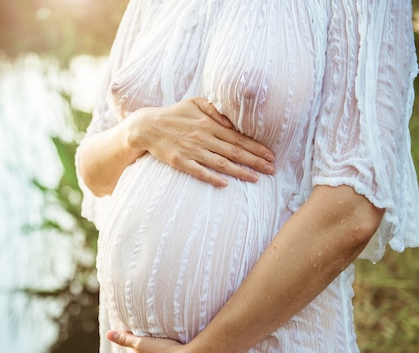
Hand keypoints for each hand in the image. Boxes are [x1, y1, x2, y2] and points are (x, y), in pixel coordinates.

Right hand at [126, 97, 274, 186]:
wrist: (147, 126)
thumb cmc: (174, 114)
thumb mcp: (195, 102)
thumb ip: (215, 109)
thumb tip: (232, 122)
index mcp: (210, 124)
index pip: (239, 138)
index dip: (256, 147)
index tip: (271, 155)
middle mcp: (204, 137)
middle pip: (235, 152)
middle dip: (255, 161)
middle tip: (272, 169)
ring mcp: (192, 151)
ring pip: (221, 163)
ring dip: (240, 172)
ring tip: (256, 179)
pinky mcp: (180, 162)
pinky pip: (199, 171)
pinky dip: (213, 178)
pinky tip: (225, 184)